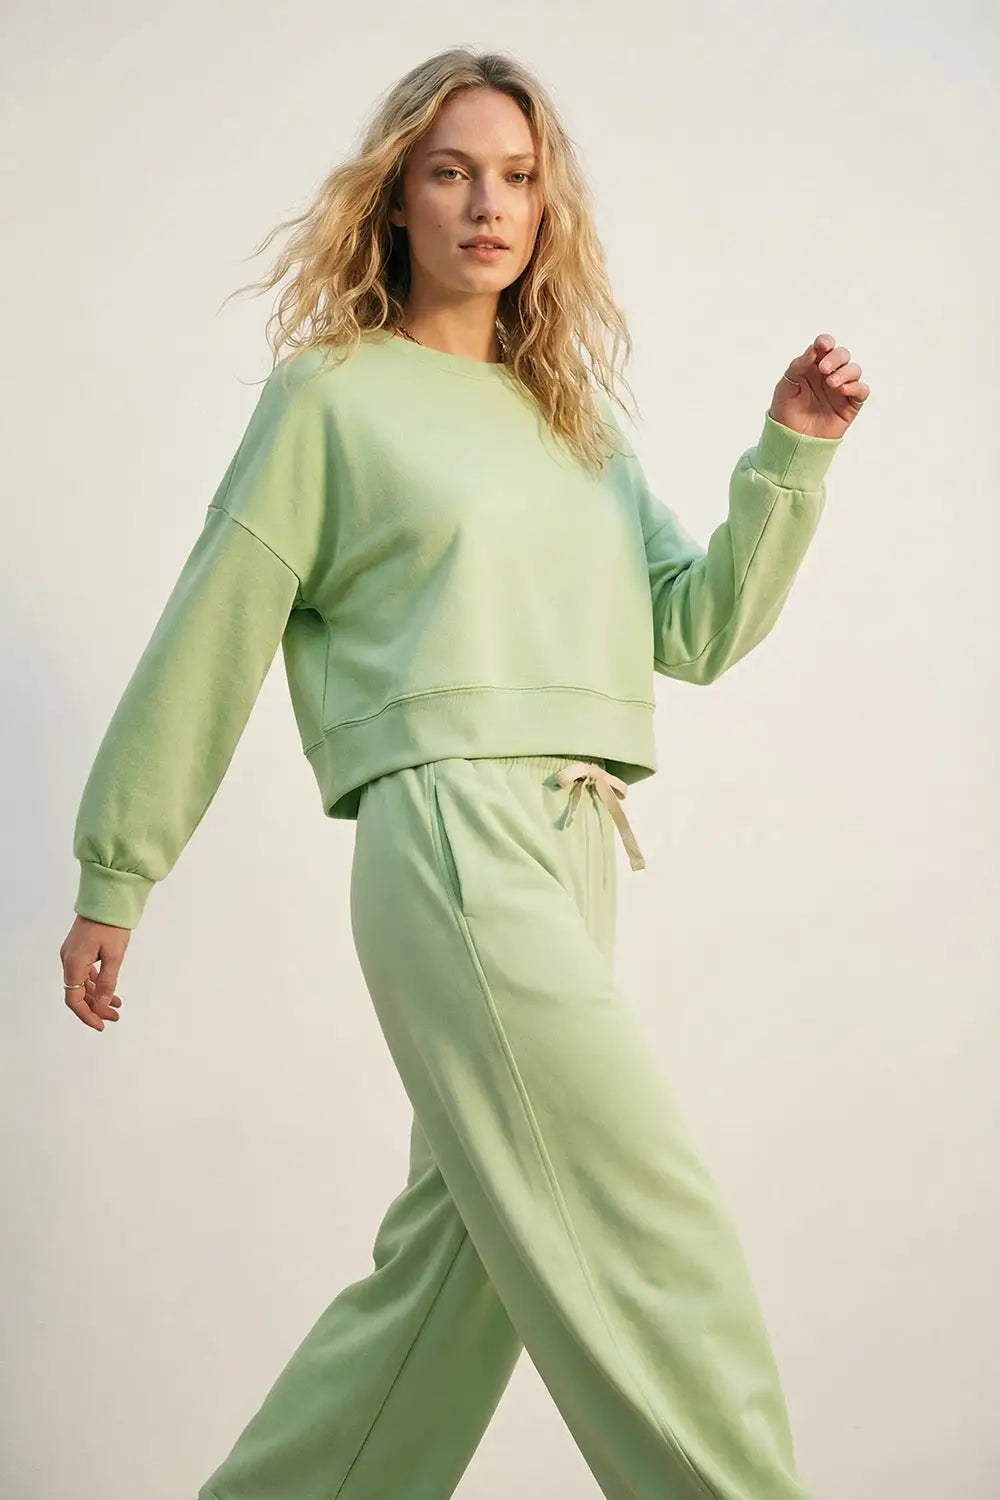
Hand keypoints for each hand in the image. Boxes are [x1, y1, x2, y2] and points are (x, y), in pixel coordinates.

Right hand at [60, 915, 130, 1030]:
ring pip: (82, 983)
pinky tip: (110, 990)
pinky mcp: (80, 948)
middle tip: (114, 1016)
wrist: (108, 897)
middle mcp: (69, 960)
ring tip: (116, 1005)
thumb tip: (100, 1005)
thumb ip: (107, 982)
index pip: (73, 999)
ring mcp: (73, 953)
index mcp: (73, 964)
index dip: (86, 1014)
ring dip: (97, 996)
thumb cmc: (111, 924)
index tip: (101, 1024)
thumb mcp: (114, 956)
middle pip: (77, 993)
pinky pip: (85, 972)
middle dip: (95, 1007)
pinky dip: (97, 983)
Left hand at [768, 333, 869, 438]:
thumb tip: (814, 349)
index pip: (825, 346)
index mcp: (813, 366)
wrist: (791, 439)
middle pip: (842, 355)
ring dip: (845, 372)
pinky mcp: (850, 404)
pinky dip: (855, 387)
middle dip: (835, 357)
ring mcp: (841, 389)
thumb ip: (798, 366)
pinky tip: (842, 391)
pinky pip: (862, 390)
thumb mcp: (786, 386)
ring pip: (854, 370)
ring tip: (831, 383)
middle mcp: (829, 374)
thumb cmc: (786, 412)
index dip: (826, 342)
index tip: (822, 345)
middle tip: (823, 369)